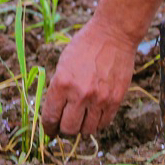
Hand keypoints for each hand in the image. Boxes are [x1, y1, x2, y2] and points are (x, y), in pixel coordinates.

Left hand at [42, 15, 140, 137]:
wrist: (113, 35)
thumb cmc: (85, 46)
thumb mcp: (63, 64)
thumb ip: (58, 88)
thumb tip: (55, 112)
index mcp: (62, 83)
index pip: (51, 117)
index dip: (48, 127)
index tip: (49, 130)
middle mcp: (80, 94)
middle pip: (69, 129)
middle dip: (65, 129)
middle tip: (65, 125)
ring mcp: (99, 99)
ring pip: (87, 130)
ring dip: (82, 128)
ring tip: (81, 119)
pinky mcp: (115, 100)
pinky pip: (104, 123)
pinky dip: (97, 123)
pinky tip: (94, 115)